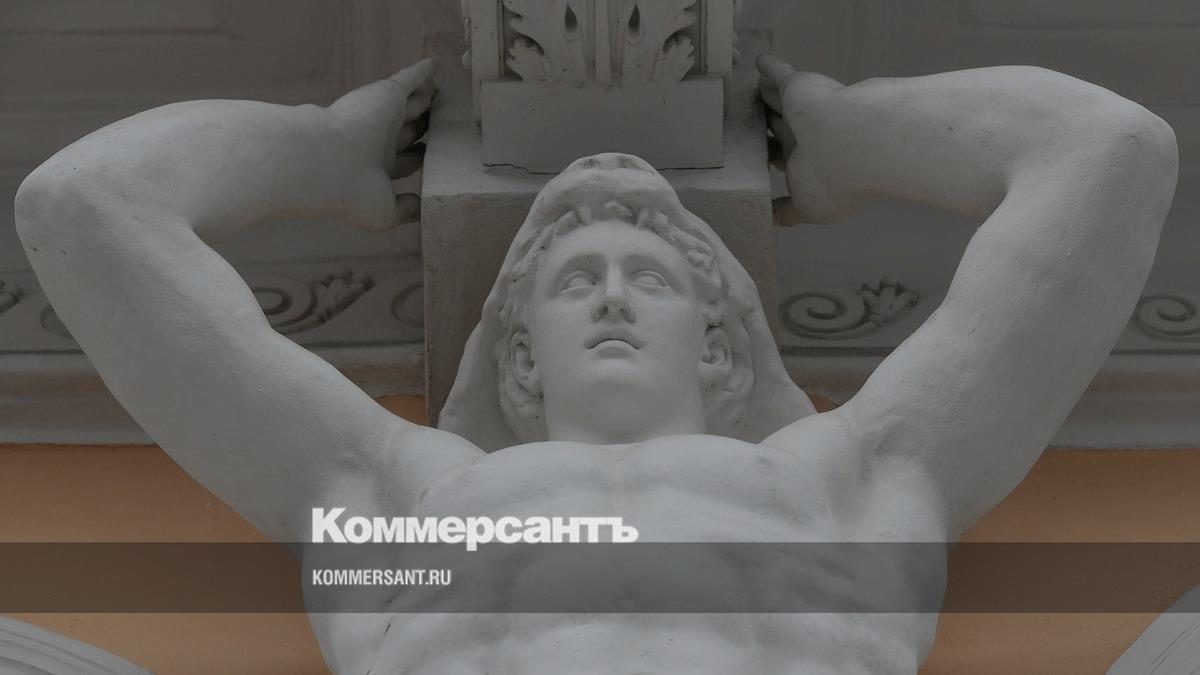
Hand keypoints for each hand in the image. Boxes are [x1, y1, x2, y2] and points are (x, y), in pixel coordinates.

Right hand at [328, 58, 437, 228]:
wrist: (325, 160)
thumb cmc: (351, 191)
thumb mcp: (385, 210)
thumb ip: (407, 209)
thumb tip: (425, 207)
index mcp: (378, 167)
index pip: (407, 159)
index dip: (420, 155)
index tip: (435, 153)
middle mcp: (380, 140)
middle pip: (411, 130)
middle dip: (425, 126)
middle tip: (446, 121)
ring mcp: (383, 116)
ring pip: (412, 104)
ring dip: (426, 98)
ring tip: (444, 92)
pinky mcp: (387, 94)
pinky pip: (410, 78)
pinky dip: (422, 71)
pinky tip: (435, 65)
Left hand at [757, 54, 844, 223]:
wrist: (858, 141)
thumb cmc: (834, 178)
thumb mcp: (807, 206)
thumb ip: (786, 210)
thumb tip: (771, 217)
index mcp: (810, 166)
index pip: (789, 162)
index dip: (775, 160)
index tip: (757, 161)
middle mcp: (808, 138)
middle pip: (780, 130)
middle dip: (765, 127)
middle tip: (743, 123)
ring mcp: (805, 112)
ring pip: (778, 103)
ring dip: (766, 97)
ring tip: (748, 93)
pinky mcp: (799, 87)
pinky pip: (779, 74)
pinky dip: (770, 67)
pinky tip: (758, 61)